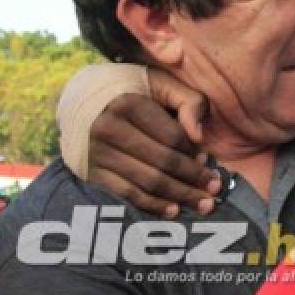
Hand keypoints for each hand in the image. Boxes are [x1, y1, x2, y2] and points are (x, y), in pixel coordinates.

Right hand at [87, 70, 220, 217]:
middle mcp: (108, 129)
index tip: (209, 161)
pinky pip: (127, 194)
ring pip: (148, 182)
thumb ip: (187, 100)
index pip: (171, 136)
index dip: (193, 151)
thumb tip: (198, 137)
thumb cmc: (130, 90)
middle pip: (162, 162)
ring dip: (179, 196)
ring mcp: (97, 153)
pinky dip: (152, 205)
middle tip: (215, 189)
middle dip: (193, 179)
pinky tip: (174, 211)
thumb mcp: (159, 83)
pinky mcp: (91, 172)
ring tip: (204, 204)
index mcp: (128, 103)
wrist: (79, 100)